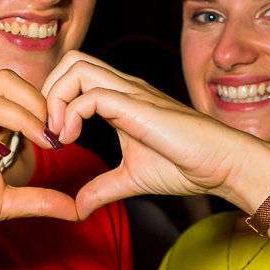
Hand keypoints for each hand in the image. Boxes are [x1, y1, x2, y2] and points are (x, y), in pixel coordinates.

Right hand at [0, 71, 75, 254]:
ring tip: (41, 141)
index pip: (18, 92)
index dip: (46, 105)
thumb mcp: (7, 204)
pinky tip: (0, 154)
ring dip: (20, 117)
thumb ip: (39, 201)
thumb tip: (77, 209)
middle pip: (3, 82)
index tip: (66, 135)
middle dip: (36, 101)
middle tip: (55, 132)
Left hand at [43, 52, 269, 216]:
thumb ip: (102, 188)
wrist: (221, 164)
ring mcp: (130, 91)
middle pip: (70, 61)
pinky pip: (91, 95)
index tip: (53, 138)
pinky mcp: (136, 104)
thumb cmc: (186, 165)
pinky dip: (71, 113)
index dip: (54, 100)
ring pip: (75, 67)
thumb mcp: (132, 179)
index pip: (74, 75)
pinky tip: (72, 138)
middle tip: (49, 130)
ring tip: (59, 134)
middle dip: (47, 91)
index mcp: (120, 98)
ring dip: (55, 98)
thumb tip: (78, 208)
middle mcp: (123, 87)